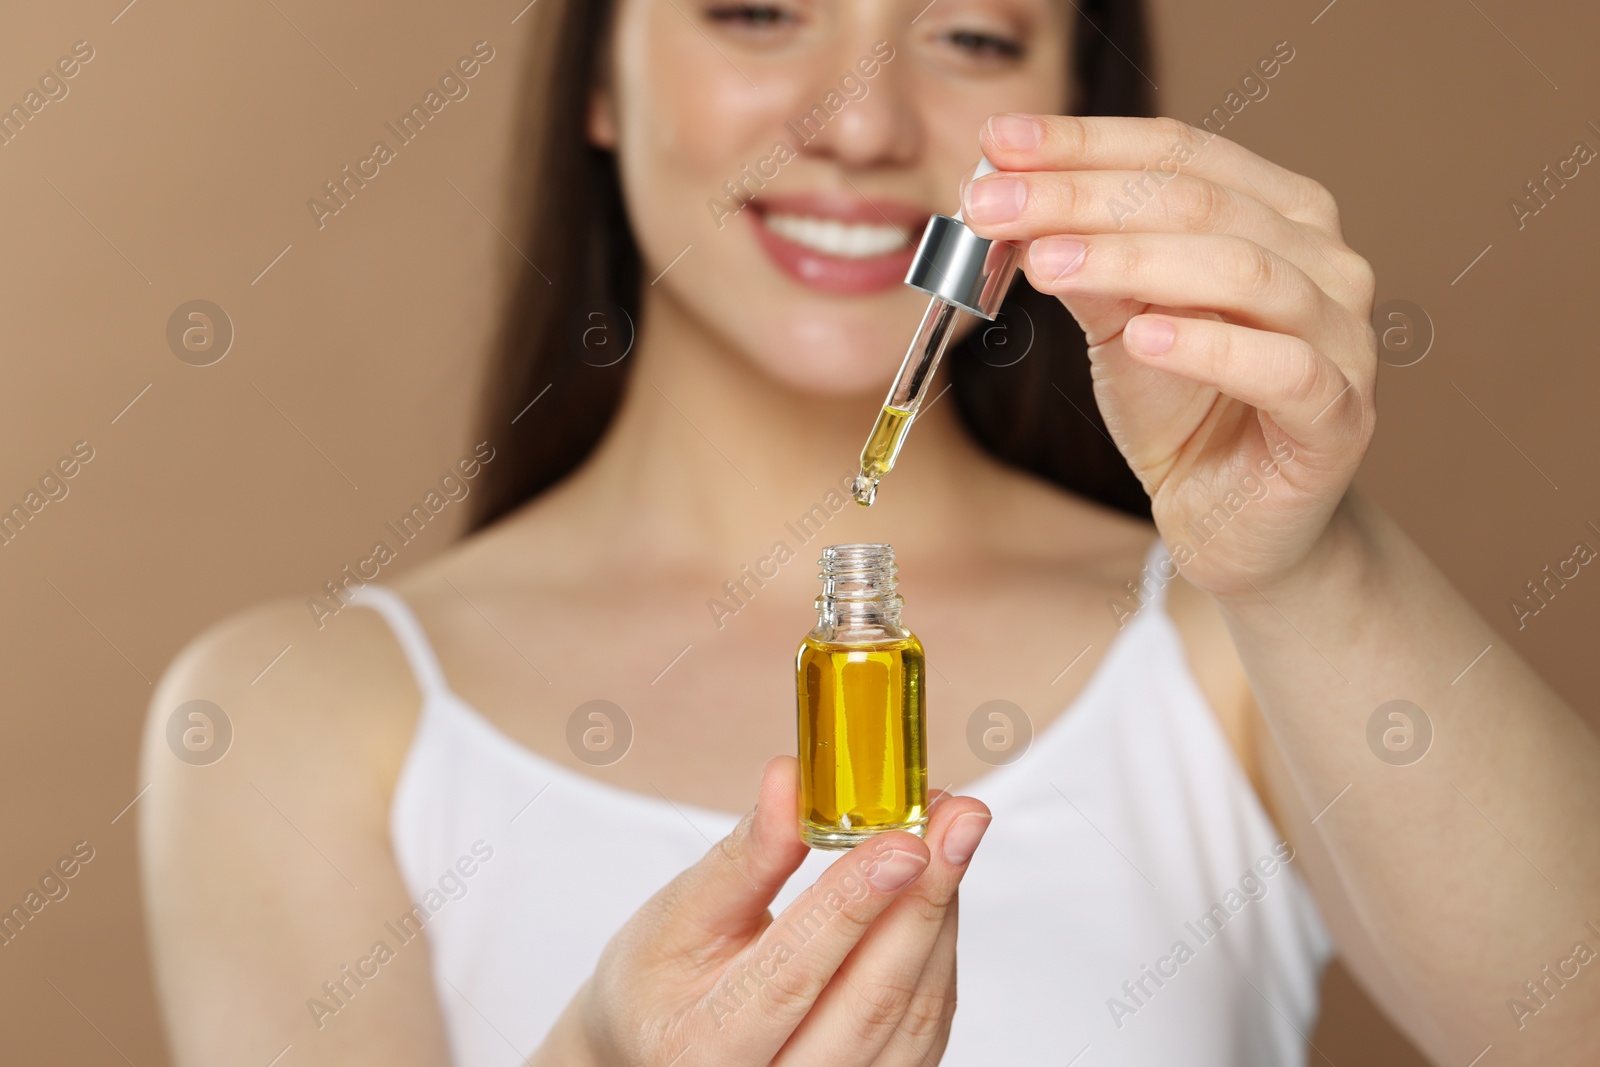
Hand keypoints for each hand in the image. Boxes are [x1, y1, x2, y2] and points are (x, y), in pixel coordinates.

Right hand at [536, 756, 991, 1065]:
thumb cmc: (662, 983)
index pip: (792, 973)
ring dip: (940, 915)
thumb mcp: (682, 915)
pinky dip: (939, 949)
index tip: (903, 840)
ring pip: (912, 1016)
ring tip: (954, 830)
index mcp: (708, 1048)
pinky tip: (938, 887)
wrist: (663, 1050)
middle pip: (870, 1001)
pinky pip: (926, 1026)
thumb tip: (791, 780)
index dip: (853, 905)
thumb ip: (746, 857)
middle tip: (960, 817)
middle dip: (924, 900)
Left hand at [963, 113, 1377, 597]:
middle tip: (994, 207)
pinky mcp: (1337, 416)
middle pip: (1199, 201)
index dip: (1084, 144)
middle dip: (1083, 198)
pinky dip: (1209, 345)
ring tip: (1046, 265)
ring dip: (1133, 260)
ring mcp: (1342, 336)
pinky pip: (1281, 367)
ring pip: (1243, 270)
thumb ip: (1081, 262)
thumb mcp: (1116, 325)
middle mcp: (1324, 259)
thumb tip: (1007, 197)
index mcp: (1277, 213)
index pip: (1179, 153)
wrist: (1233, 523)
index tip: (997, 145)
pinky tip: (1143, 337)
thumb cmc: (1185, 412)